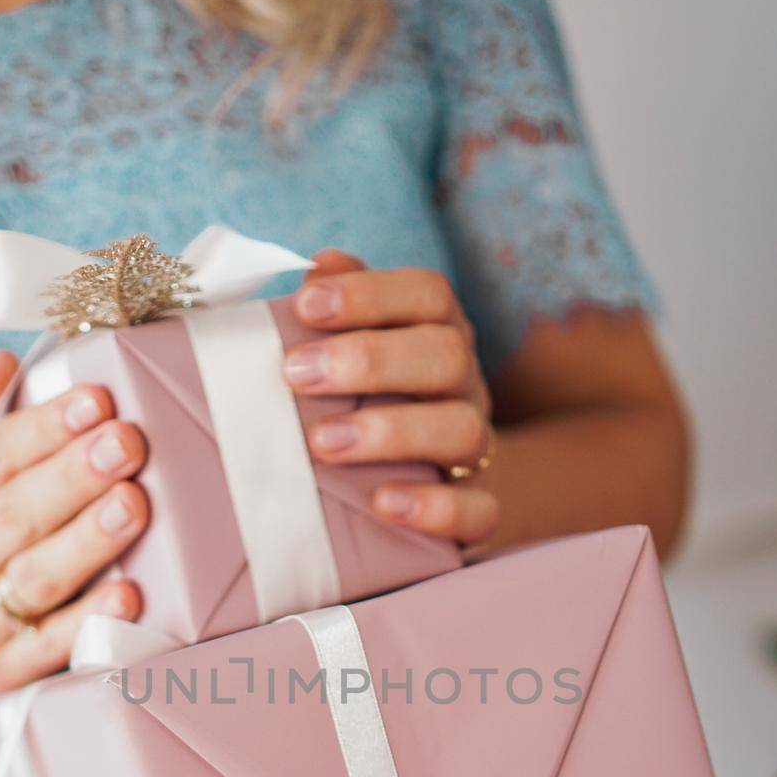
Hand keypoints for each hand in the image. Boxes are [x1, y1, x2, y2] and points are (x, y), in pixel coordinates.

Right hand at [0, 350, 148, 733]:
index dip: (41, 430)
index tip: (94, 400)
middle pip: (12, 517)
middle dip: (72, 477)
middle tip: (125, 442)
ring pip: (36, 578)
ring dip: (88, 540)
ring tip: (133, 502)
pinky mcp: (8, 669)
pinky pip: (53, 647)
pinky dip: (91, 622)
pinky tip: (129, 595)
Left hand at [285, 252, 498, 545]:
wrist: (424, 478)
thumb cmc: (366, 396)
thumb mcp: (351, 344)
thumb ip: (338, 305)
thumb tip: (320, 265)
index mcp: (437, 332)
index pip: (428, 294)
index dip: (370, 294)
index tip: (305, 306)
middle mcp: (463, 384)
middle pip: (446, 355)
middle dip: (370, 361)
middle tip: (296, 375)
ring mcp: (475, 445)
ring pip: (462, 429)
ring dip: (391, 432)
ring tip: (323, 444)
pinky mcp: (475, 508)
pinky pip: (479, 511)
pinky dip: (435, 508)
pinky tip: (383, 503)